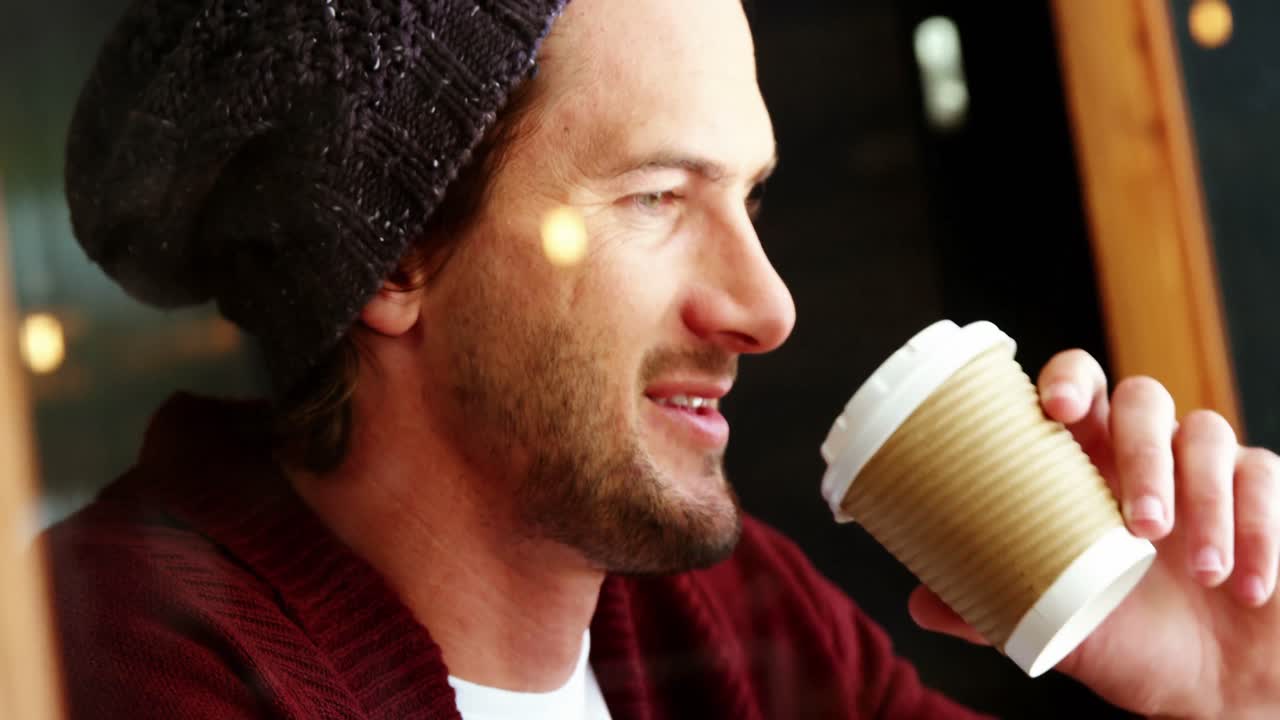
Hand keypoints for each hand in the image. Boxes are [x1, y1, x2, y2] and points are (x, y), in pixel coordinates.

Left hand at [908, 349, 1279, 718]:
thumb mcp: (1057, 624)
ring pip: (1209, 435)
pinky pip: (1266, 479)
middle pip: (1144, 398)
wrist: (1212, 688)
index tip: (1058, 409)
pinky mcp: (1265, 494)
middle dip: (1143, 455)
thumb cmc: (1128, 638)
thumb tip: (921, 603)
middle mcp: (1145, 452)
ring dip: (1207, 503)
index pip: (1077, 387)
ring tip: (1199, 573)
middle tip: (1142, 526)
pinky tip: (1248, 584)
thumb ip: (993, 604)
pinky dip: (1259, 531)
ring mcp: (1209, 468)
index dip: (1068, 380)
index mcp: (1086, 465)